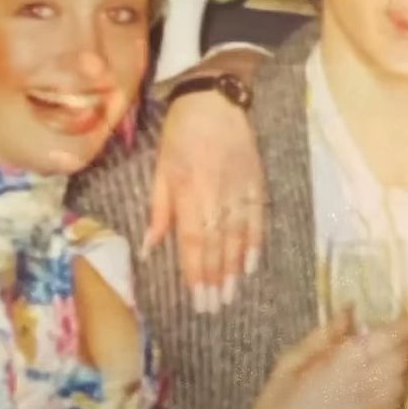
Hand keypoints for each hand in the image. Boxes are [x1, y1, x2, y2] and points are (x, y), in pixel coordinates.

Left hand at [147, 90, 264, 313]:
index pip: (193, 241)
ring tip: (232, 295)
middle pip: (216, 245)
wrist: (215, 101)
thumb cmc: (180, 136)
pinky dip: (255, 242)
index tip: (197, 298)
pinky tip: (252, 264)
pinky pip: (257, 218)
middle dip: (215, 279)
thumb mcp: (161, 170)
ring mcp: (239, 190)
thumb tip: (150, 248)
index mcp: (188, 193)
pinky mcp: (256, 182)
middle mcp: (215, 196)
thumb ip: (158, 211)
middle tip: (215, 307)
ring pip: (238, 237)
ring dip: (234, 268)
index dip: (196, 272)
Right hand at [246, 312, 407, 408]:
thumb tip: (346, 312)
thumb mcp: (290, 362)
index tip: (406, 315)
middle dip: (405, 342)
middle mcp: (361, 391)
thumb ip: (323, 336)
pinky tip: (387, 382)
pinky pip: (398, 407)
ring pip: (402, 383)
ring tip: (393, 353)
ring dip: (403, 365)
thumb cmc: (276, 406)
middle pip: (399, 360)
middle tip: (402, 330)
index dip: (401, 326)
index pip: (383, 340)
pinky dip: (399, 389)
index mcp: (338, 368)